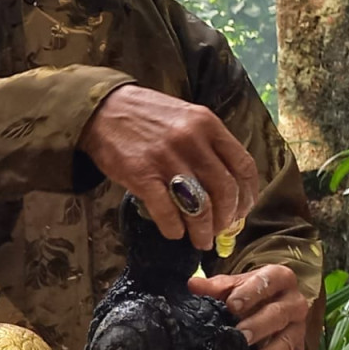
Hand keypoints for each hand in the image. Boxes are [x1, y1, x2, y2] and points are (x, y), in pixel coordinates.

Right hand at [79, 85, 259, 249]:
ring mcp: (166, 158)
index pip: (243, 166)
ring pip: (200, 206)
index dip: (247, 196)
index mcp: (207, 124)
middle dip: (227, 219)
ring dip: (203, 231)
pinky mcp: (141, 175)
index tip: (242, 211)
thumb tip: (226, 185)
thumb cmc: (145, 116)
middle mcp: (191, 140)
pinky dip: (174, 229)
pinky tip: (174, 232)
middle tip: (220, 231)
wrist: (101, 109)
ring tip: (200, 240)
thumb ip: (206, 144)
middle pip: (225, 190)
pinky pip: (167, 212)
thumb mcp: (185, 117)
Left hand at [188, 265, 308, 349]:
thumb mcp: (234, 286)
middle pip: (279, 313)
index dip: (250, 293)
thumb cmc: (250, 294)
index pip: (269, 281)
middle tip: (241, 334)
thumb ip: (215, 286)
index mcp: (280, 278)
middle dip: (258, 324)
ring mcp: (298, 328)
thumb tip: (194, 284)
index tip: (232, 305)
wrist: (270, 308)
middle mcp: (294, 303)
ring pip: (287, 340)